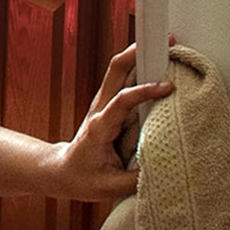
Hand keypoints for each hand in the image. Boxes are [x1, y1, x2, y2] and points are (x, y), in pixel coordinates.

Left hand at [40, 40, 173, 201]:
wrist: (61, 171)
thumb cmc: (82, 178)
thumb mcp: (109, 187)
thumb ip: (137, 178)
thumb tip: (166, 166)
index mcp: (100, 127)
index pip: (121, 101)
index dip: (144, 91)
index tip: (168, 86)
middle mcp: (101, 109)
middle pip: (116, 70)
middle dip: (139, 51)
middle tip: (166, 42)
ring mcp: (104, 104)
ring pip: (120, 70)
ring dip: (140, 55)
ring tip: (167, 46)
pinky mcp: (110, 106)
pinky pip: (124, 81)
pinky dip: (140, 68)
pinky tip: (158, 65)